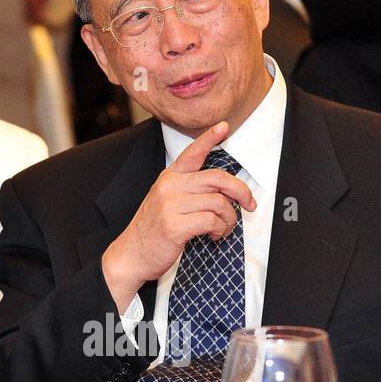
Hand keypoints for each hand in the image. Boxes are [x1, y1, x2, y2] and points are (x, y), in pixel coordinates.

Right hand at [101, 122, 255, 311]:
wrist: (131, 254)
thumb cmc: (152, 229)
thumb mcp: (165, 200)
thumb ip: (188, 190)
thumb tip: (223, 190)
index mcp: (169, 178)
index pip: (192, 153)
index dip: (209, 138)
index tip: (223, 127)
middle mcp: (170, 186)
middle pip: (218, 179)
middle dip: (241, 192)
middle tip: (249, 204)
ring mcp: (171, 205)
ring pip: (219, 203)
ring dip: (229, 220)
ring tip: (222, 228)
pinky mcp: (174, 225)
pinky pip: (212, 222)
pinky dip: (219, 230)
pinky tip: (213, 236)